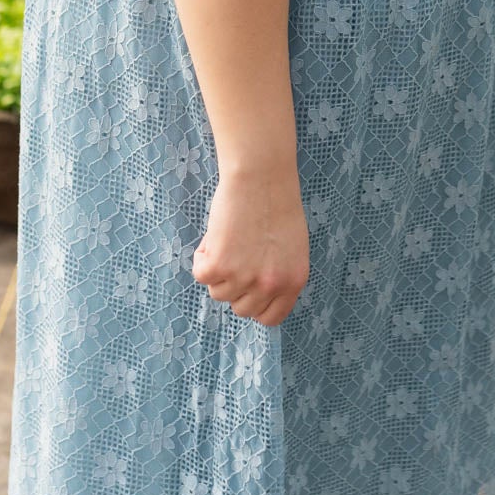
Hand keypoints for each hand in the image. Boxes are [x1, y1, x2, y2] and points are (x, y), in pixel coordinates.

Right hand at [192, 164, 309, 327]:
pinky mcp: (219, 264)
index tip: (247, 290)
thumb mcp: (291, 247)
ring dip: (217, 269)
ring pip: (218, 292)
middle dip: (234, 286)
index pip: (270, 317)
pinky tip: (216, 234)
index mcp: (294, 281)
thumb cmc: (275, 202)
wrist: (260, 176)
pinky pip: (200, 274)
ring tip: (228, 238)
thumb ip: (278, 273)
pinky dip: (202, 256)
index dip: (255, 304)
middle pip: (241, 308)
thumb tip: (256, 292)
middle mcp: (271, 284)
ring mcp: (245, 277)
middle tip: (235, 255)